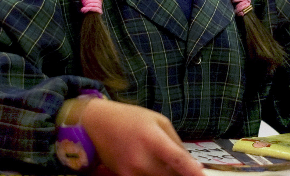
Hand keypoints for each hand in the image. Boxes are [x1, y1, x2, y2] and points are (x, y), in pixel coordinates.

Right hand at [79, 98, 204, 175]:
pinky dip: (155, 175)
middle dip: (182, 174)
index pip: (177, 159)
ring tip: (170, 164)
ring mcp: (130, 172)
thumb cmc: (132, 118)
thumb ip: (175, 142)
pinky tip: (158, 168)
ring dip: (169, 174)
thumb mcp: (159, 121)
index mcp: (153, 139)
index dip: (192, 170)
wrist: (97, 124)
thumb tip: (189, 163)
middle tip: (189, 169)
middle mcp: (141, 159)